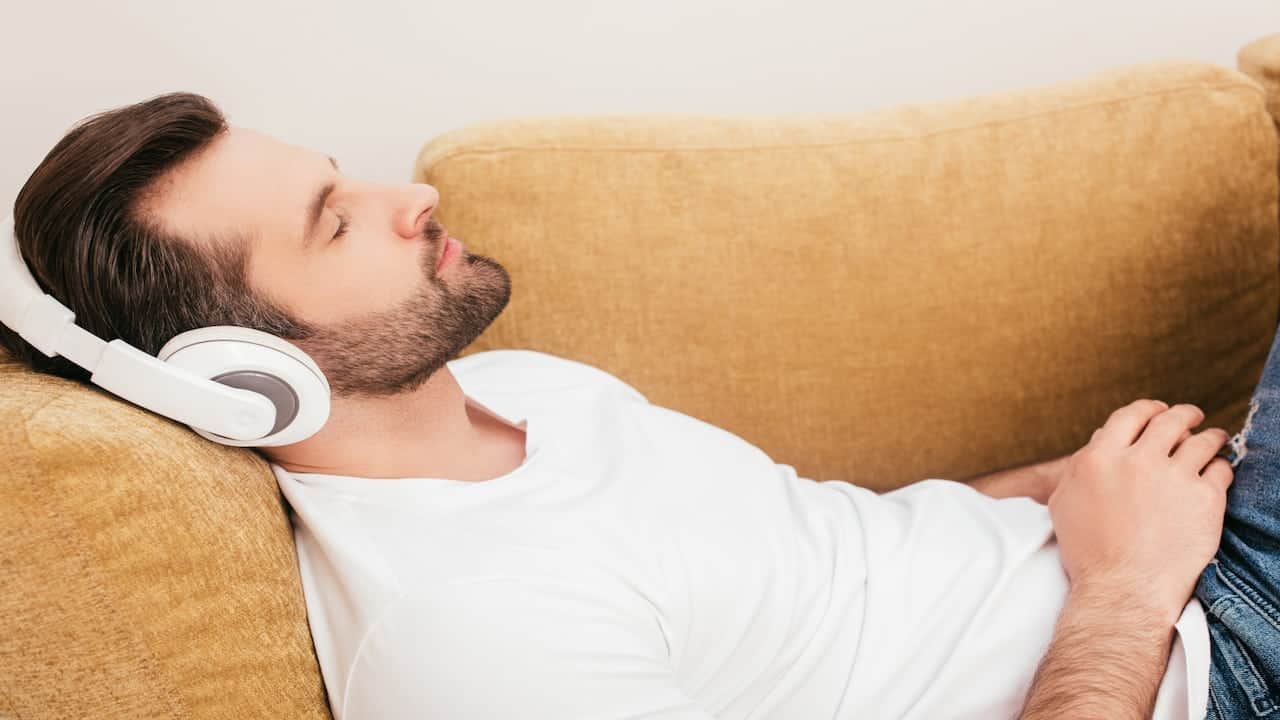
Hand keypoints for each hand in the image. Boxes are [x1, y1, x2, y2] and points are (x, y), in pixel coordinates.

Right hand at [1048, 399, 1232, 622]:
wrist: (1122, 590)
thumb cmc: (1088, 553)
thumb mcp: (1064, 503)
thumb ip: (1078, 468)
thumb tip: (1096, 445)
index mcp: (1100, 457)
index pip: (1130, 415)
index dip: (1148, 409)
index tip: (1158, 412)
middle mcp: (1137, 461)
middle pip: (1170, 420)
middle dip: (1185, 414)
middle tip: (1192, 417)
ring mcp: (1173, 478)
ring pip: (1202, 440)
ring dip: (1210, 437)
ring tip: (1214, 440)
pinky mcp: (1204, 499)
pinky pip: (1222, 470)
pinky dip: (1223, 468)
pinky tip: (1220, 473)